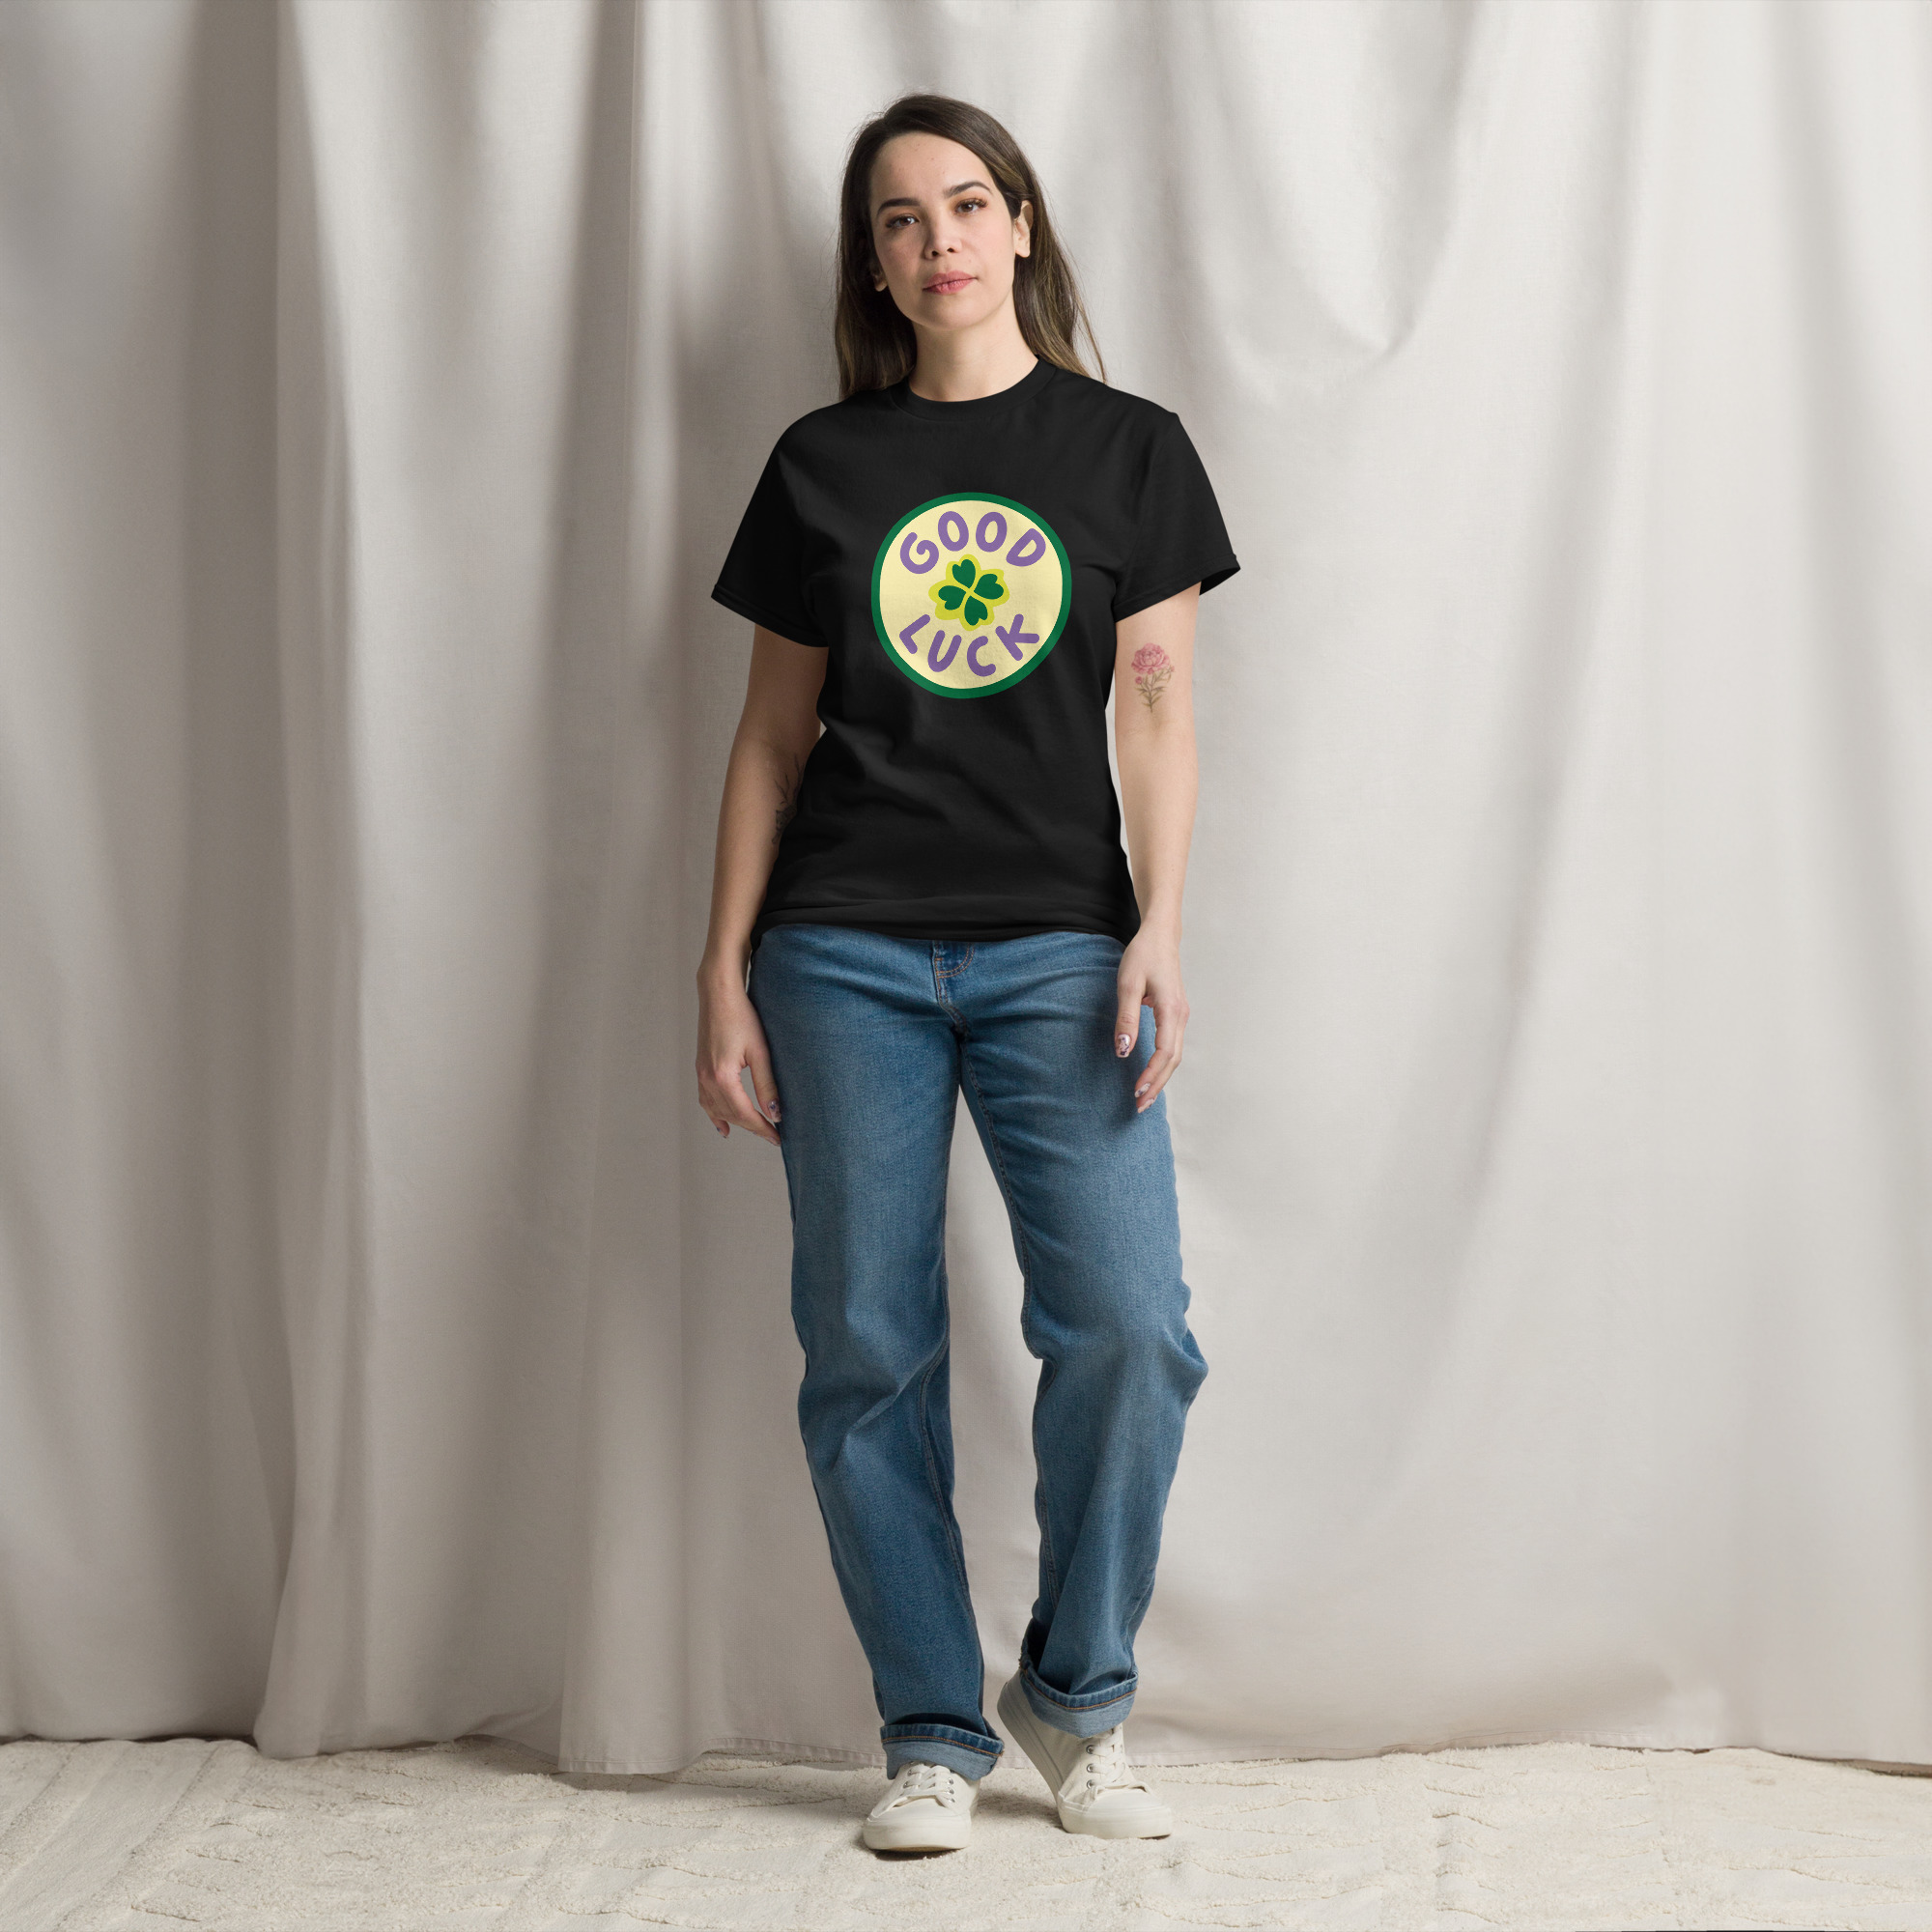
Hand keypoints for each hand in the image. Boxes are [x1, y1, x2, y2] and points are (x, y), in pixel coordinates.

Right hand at [696, 974, 781, 1144]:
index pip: (745, 1114)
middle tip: (772, 1135)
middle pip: (731, 1114)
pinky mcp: (701, 1068)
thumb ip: (766, 1085)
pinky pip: (705, 1100)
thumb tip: (775, 1113)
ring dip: (735, 1122)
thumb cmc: (742, 1017)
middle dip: (752, 1127)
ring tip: (753, 1131)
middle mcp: (708, 1079)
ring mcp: (701, 1074)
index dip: (762, 1128)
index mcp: (723, 1077)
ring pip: (716, 1110)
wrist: (718, 995)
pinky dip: (714, 1115)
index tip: (778, 1138)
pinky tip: (723, 1125)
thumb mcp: (760, 1052)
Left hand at [1114, 926, 1187, 1113]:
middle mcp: (1181, 1016)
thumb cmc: (1143, 956)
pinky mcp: (1175, 1014)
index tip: (1136, 1092)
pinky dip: (1163, 1064)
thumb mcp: (1127, 984)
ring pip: (1174, 1055)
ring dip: (1161, 1077)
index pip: (1165, 1053)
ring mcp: (1181, 1016)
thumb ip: (1126, 1018)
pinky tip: (1152, 1074)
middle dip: (1157, 1084)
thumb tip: (1124, 1051)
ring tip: (1145, 1097)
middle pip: (1173, 1060)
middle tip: (1139, 1106)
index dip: (1151, 1075)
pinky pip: (1172, 1046)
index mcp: (1171, 1011)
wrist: (1159, 936)